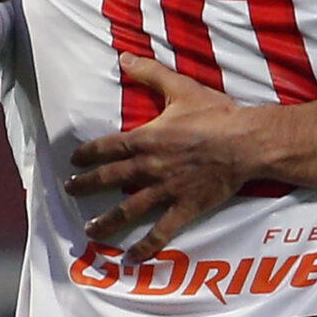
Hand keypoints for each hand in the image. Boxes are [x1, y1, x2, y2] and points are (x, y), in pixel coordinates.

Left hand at [65, 54, 266, 261]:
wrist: (246, 142)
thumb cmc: (216, 114)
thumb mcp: (181, 88)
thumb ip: (150, 73)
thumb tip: (124, 58)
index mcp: (147, 139)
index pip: (108, 147)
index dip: (88, 153)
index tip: (74, 160)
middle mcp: (150, 167)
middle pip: (110, 178)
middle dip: (87, 185)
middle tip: (70, 191)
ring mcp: (166, 190)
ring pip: (129, 209)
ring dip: (107, 220)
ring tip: (90, 230)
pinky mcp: (185, 207)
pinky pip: (162, 231)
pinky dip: (146, 246)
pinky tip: (132, 258)